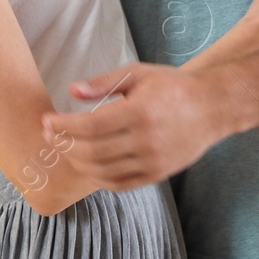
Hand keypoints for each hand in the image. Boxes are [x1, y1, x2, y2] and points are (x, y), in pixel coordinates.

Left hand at [41, 62, 228, 189]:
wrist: (212, 108)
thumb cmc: (172, 86)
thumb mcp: (139, 74)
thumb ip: (103, 82)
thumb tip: (72, 90)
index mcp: (140, 112)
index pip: (90, 125)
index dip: (63, 126)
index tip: (46, 120)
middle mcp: (146, 141)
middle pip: (91, 152)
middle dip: (63, 144)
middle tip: (49, 133)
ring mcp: (153, 162)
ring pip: (102, 171)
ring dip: (76, 161)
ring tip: (64, 147)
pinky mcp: (157, 175)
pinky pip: (119, 184)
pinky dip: (97, 177)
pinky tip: (86, 163)